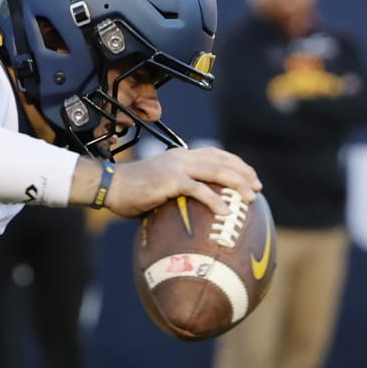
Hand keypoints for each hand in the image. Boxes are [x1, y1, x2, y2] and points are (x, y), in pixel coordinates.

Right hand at [104, 147, 260, 217]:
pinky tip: (226, 211)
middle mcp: (182, 157)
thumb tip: (185, 213)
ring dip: (237, 183)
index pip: (215, 154)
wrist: (109, 185)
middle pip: (222, 160)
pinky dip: (215, 200)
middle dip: (244, 173)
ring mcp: (177, 167)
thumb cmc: (128, 192)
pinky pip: (199, 190)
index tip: (249, 176)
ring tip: (251, 197)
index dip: (235, 163)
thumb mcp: (156, 187)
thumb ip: (173, 193)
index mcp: (180, 156)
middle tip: (257, 188)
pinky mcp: (171, 180)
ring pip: (217, 171)